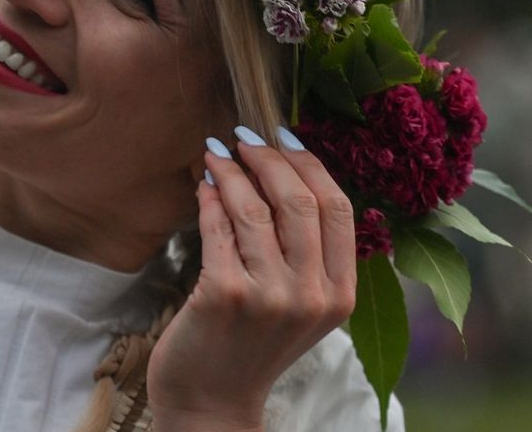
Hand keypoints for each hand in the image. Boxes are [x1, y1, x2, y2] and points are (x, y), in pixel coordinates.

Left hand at [146, 126, 356, 431]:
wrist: (212, 404)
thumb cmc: (251, 347)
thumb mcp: (299, 306)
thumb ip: (305, 253)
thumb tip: (283, 171)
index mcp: (340, 296)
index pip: (339, 209)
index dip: (310, 164)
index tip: (284, 137)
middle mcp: (312, 295)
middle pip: (299, 200)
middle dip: (267, 158)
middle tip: (243, 137)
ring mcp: (269, 296)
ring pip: (254, 208)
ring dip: (230, 172)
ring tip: (214, 154)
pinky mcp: (224, 294)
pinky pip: (217, 228)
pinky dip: (208, 199)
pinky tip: (201, 186)